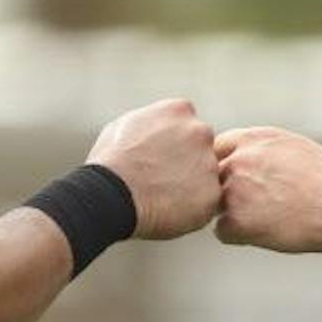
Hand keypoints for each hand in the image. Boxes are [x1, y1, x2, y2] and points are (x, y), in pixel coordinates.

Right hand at [87, 98, 220, 238]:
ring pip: (206, 177)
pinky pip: (206, 202)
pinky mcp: (212, 194)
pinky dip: (192, 209)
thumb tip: (154, 127)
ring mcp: (209, 163)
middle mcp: (201, 132)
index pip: (187, 125)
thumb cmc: (110, 163)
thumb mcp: (125, 126)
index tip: (158, 158)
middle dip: (188, 163)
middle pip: (202, 149)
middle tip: (161, 180)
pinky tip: (167, 211)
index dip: (173, 144)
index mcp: (180, 110)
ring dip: (191, 186)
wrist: (109, 196)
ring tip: (160, 198)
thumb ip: (151, 122)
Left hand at [214, 126, 321, 252]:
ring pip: (214, 204)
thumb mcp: (292, 147)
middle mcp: (239, 160)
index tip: (240, 181)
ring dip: (232, 213)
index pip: (216, 148)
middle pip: (210, 177)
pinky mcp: (237, 221)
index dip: (225, 166)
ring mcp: (235, 190)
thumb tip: (242, 156)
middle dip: (225, 189)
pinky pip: (222, 231)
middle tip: (255, 204)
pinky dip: (239, 236)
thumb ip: (260, 148)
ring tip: (266, 218)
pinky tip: (265, 233)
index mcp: (253, 138)